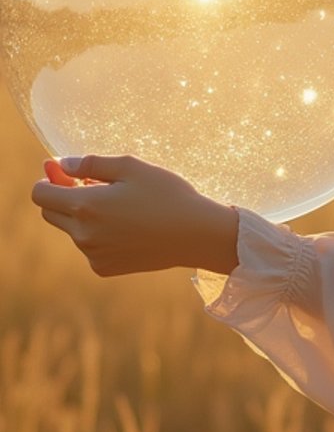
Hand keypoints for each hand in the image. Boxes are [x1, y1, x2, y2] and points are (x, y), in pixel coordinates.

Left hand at [31, 154, 238, 277]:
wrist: (195, 235)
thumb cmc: (167, 194)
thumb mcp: (131, 167)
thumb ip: (89, 163)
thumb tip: (61, 164)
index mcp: (86, 206)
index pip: (40, 195)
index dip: (47, 179)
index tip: (60, 171)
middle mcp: (83, 234)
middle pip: (49, 213)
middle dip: (61, 196)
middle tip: (87, 183)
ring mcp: (93, 254)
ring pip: (72, 229)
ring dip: (83, 215)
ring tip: (120, 205)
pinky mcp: (104, 268)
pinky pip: (89, 247)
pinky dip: (97, 234)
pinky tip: (127, 226)